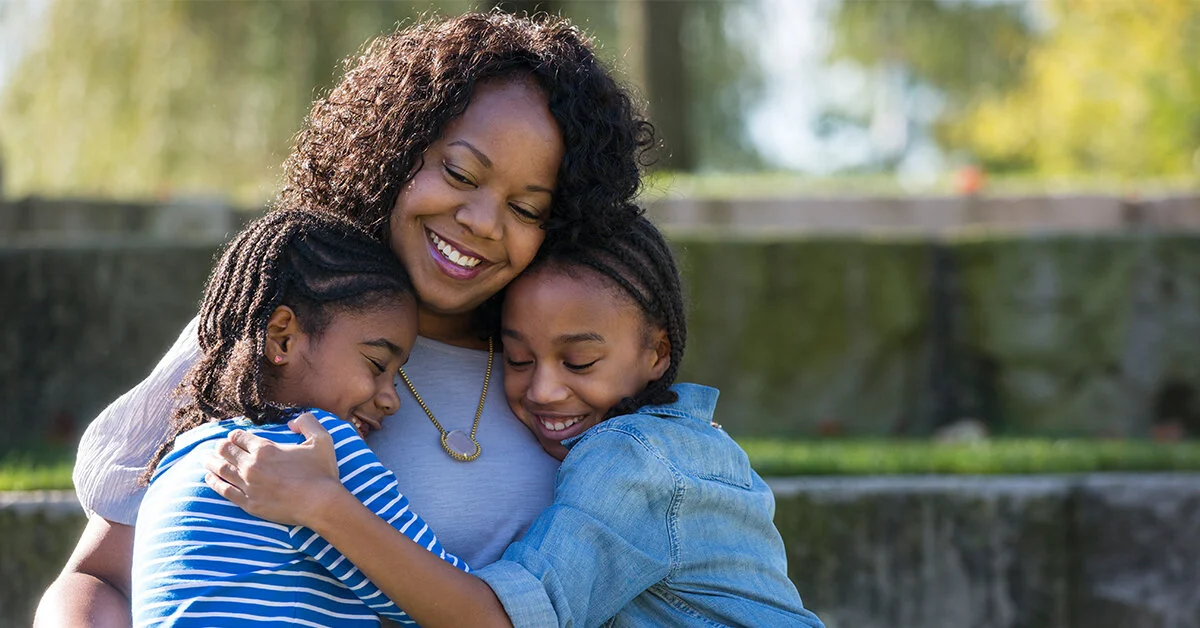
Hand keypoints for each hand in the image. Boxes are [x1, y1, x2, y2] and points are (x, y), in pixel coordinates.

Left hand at [203, 412, 343, 526]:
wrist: (320, 504)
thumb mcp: (322, 439)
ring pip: (221, 470)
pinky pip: (224, 491)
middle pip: (226, 451)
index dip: (235, 435)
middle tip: (217, 447)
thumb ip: (307, 422)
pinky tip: (208, 479)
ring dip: (210, 463)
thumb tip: (292, 421)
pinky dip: (214, 483)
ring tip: (204, 459)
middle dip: (220, 447)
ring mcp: (248, 485)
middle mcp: (252, 465)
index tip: (234, 437)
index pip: (239, 437)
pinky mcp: (248, 503)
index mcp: (265, 448)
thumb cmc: (321, 472)